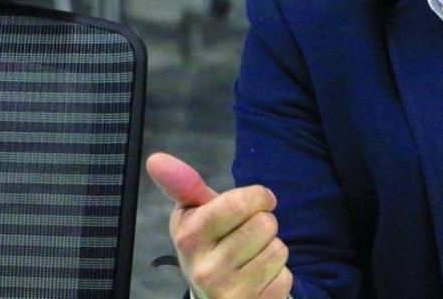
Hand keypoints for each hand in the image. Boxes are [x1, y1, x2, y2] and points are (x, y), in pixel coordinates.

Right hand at [146, 152, 293, 298]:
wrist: (214, 295)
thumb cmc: (210, 243)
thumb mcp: (195, 213)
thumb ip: (183, 185)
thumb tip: (155, 158)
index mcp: (188, 238)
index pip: (239, 203)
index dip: (257, 197)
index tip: (255, 201)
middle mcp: (204, 270)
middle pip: (265, 224)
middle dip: (264, 224)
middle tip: (246, 236)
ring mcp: (227, 293)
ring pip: (278, 249)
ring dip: (271, 249)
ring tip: (250, 258)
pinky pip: (286, 277)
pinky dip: (278, 275)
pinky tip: (257, 280)